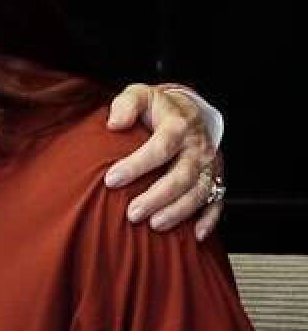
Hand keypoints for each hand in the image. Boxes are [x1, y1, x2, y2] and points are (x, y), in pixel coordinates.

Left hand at [104, 84, 222, 240]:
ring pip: (199, 192)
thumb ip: (125, 104)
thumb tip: (114, 123)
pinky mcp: (216, 178)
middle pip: (182, 175)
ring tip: (154, 225)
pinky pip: (218, 201)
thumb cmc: (156, 108)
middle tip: (132, 214)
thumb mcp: (139, 95)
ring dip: (178, 212)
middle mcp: (198, 147)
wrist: (188, 111)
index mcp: (178, 125)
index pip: (161, 146)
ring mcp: (209, 165)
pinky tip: (195, 235)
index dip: (137, 164)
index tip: (111, 179)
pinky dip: (209, 220)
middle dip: (157, 197)